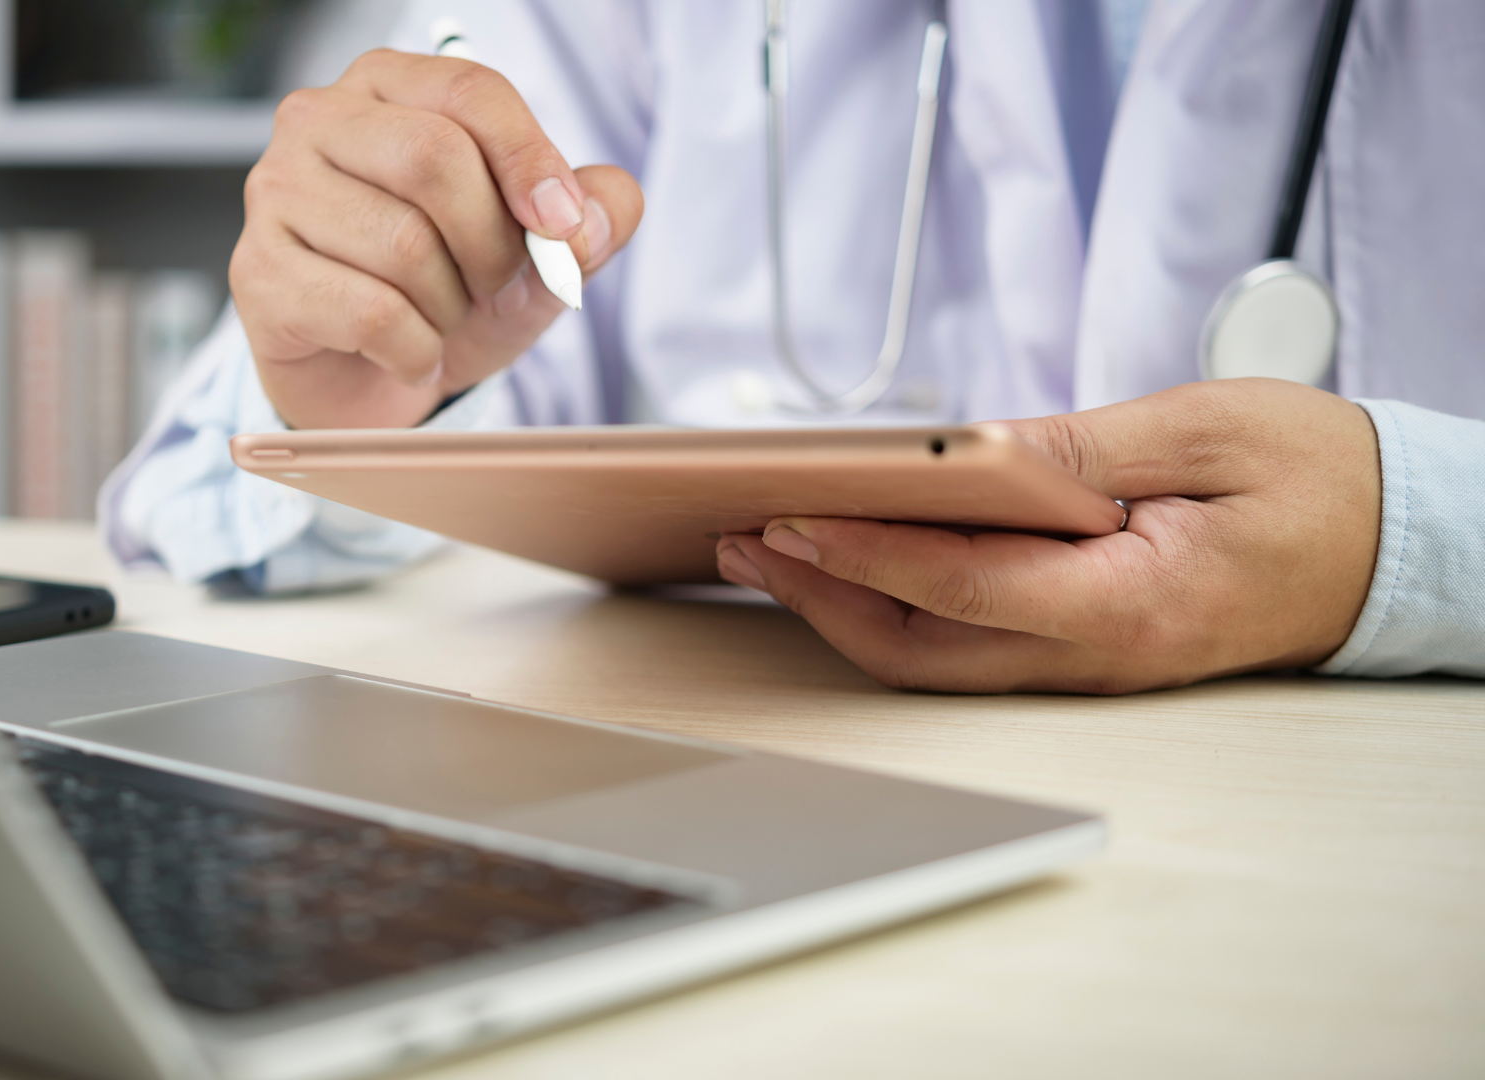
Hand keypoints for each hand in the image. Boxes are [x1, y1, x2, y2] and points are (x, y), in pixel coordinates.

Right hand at [231, 49, 643, 429]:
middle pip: (434, 158)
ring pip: (402, 243)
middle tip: (495, 286)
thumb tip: (592, 218)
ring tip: (441, 318)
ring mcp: (276, 192)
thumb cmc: (444, 293)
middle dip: (491, 242)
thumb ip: (588, 222)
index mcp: (389, 87)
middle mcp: (318, 121)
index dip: (530, 158)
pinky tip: (410, 353)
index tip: (564, 225)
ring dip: (450, 305)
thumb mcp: (535, 257)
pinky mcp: (257, 271)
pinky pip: (369, 312)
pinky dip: (415, 350)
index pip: (469, 91)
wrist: (370, 380)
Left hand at [715, 379, 1381, 692]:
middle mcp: (1096, 655)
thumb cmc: (1319, 483)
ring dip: (839, 607)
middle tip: (741, 535)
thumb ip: (1082, 447)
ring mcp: (1084, 666)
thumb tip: (970, 450)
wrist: (1397, 548)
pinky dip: (890, 606)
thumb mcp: (1205, 432)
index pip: (963, 587)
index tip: (787, 514)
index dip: (864, 552)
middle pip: (922, 646)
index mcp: (1130, 604)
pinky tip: (845, 564)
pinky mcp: (1079, 651)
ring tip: (763, 547)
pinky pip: (964, 645)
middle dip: (818, 594)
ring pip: (933, 658)